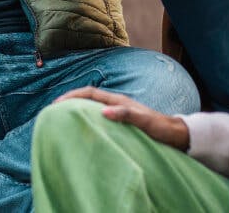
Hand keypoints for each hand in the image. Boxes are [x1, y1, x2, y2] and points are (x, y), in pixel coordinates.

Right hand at [57, 86, 188, 150]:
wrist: (175, 135)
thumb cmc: (160, 129)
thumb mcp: (144, 122)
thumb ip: (126, 115)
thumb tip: (103, 111)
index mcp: (118, 100)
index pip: (90, 93)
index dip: (72, 95)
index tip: (57, 103)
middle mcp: (116, 104)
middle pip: (87, 98)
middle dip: (70, 101)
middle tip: (53, 111)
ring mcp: (117, 112)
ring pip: (91, 107)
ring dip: (76, 110)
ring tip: (62, 120)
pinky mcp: (119, 122)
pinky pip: (97, 118)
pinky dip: (86, 120)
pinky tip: (82, 130)